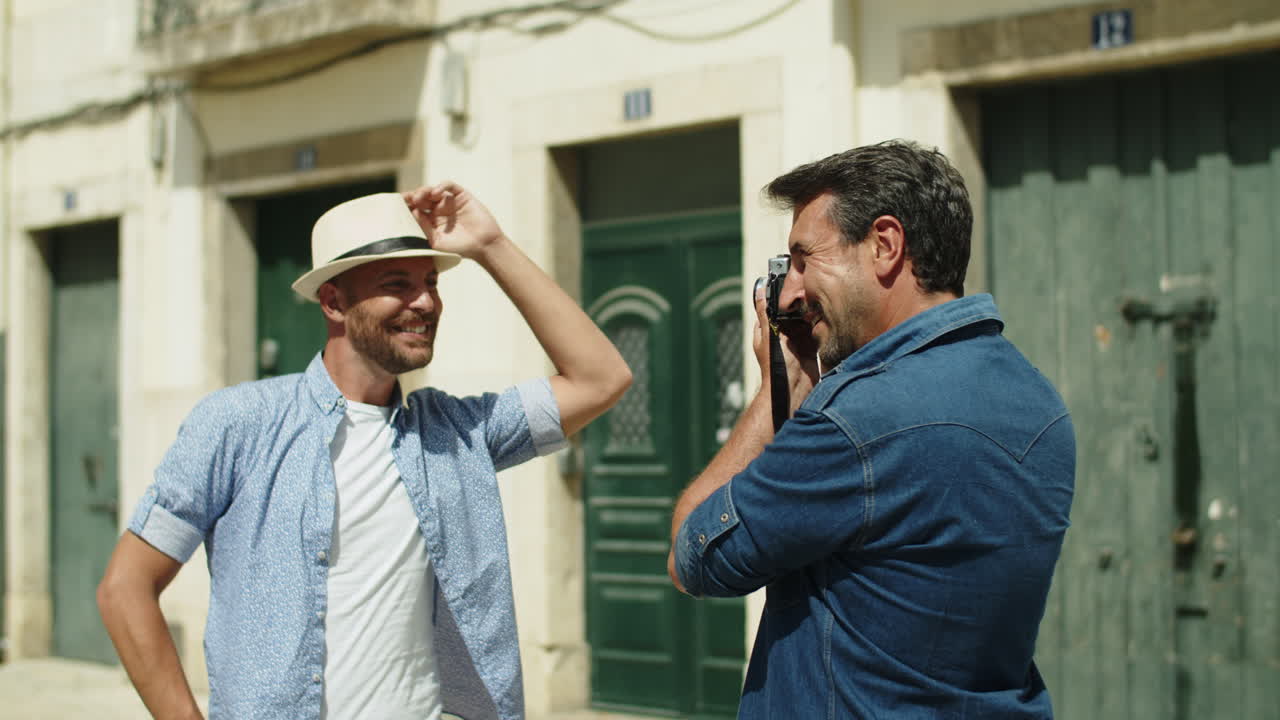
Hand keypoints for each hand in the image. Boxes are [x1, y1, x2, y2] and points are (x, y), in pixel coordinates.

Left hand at [402, 182, 504, 259]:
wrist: (483, 246)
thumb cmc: (460, 248)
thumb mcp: (436, 242)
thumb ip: (424, 228)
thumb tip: (413, 212)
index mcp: (430, 221)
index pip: (414, 210)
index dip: (405, 206)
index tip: (396, 206)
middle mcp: (438, 210)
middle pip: (420, 198)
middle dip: (412, 197)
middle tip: (406, 199)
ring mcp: (449, 202)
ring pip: (432, 190)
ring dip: (423, 191)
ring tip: (419, 197)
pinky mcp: (461, 195)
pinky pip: (449, 186)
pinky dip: (441, 186)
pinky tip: (437, 193)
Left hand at [751, 285, 818, 410]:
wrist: (794, 390)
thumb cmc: (776, 366)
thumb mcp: (770, 335)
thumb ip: (766, 313)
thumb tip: (760, 291)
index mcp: (767, 331)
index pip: (771, 307)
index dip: (779, 296)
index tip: (789, 282)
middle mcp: (781, 334)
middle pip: (790, 311)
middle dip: (798, 303)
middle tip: (809, 289)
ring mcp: (796, 340)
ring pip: (804, 319)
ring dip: (810, 312)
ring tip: (818, 300)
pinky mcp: (810, 346)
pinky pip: (816, 330)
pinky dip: (820, 323)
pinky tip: (825, 315)